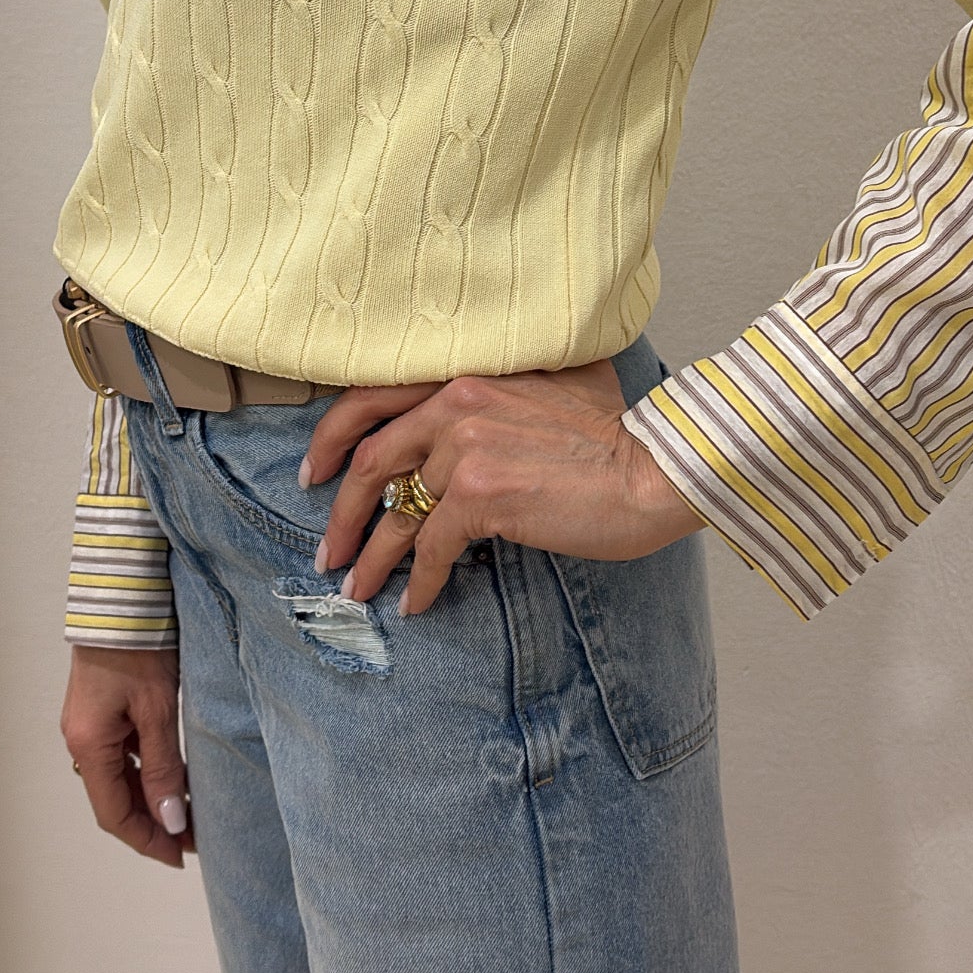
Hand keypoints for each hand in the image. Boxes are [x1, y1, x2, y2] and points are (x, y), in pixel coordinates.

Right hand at [61, 646, 190, 868]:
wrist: (121, 598)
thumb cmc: (138, 647)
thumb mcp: (156, 710)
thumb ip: (164, 768)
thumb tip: (172, 820)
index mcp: (89, 745)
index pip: (114, 814)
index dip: (147, 841)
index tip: (180, 857)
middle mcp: (81, 741)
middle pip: (115, 800)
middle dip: (153, 824)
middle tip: (193, 839)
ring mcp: (89, 726)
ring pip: (119, 779)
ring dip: (151, 800)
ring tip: (190, 813)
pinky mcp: (101, 711)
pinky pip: (122, 755)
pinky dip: (147, 773)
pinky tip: (175, 777)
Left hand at [303, 360, 705, 615]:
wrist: (657, 467)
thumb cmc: (617, 434)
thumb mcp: (552, 384)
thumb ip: (502, 390)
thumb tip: (470, 421)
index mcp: (468, 370)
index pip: (373, 396)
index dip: (333, 439)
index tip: (316, 473)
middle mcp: (458, 400)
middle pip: (372, 460)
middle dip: (341, 512)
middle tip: (329, 550)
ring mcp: (466, 446)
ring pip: (397, 510)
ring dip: (373, 557)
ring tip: (359, 588)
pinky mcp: (481, 494)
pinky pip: (432, 546)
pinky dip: (421, 581)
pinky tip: (418, 603)